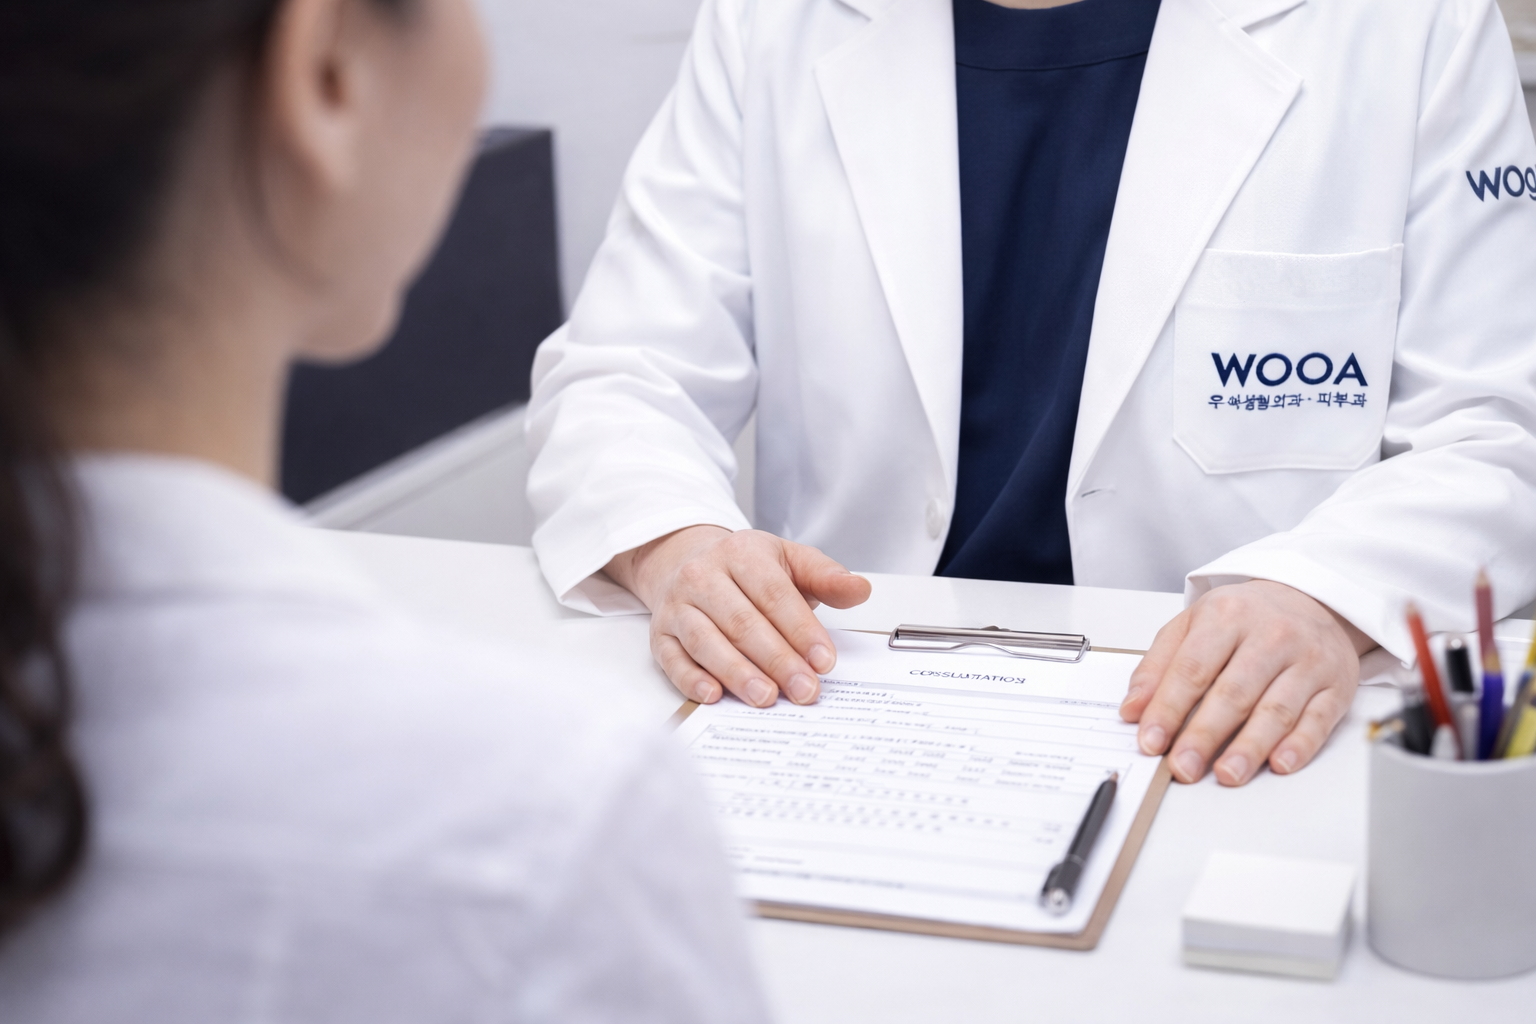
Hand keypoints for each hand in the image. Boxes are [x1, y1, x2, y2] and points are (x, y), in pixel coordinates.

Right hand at [605, 526, 872, 706]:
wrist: (687, 561)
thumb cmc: (747, 569)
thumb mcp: (789, 561)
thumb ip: (826, 577)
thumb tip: (860, 589)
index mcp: (740, 553)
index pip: (774, 594)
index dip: (801, 630)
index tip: (824, 661)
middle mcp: (703, 576)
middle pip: (742, 622)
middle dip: (777, 660)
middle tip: (804, 689)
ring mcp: (678, 605)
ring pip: (707, 641)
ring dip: (738, 673)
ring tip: (767, 697)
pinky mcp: (660, 633)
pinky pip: (672, 659)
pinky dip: (691, 679)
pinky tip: (714, 695)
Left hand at [1119, 580, 1375, 785]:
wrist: (1311, 599)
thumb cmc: (1246, 618)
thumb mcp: (1193, 625)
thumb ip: (1158, 666)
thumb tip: (1132, 709)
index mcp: (1227, 616)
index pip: (1192, 668)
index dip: (1168, 708)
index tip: (1150, 740)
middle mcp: (1271, 636)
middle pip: (1233, 692)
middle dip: (1204, 735)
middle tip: (1183, 767)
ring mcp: (1308, 660)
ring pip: (1277, 709)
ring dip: (1250, 747)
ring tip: (1226, 774)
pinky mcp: (1336, 684)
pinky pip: (1317, 719)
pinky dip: (1300, 744)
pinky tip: (1279, 763)